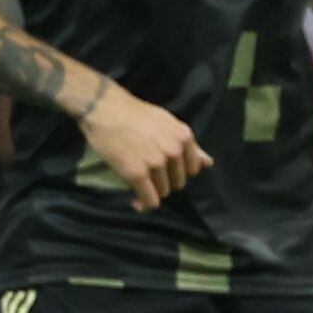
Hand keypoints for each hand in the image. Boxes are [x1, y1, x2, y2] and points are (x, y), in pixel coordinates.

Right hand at [82, 87, 209, 209]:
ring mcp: (156, 162)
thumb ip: (188, 144)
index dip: (177, 172)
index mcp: (184, 137)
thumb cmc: (134, 114)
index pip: (192, 169)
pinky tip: (136, 202)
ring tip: (139, 184)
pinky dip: (144, 204)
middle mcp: (174, 151)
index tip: (164, 170)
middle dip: (165, 182)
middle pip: (178, 182)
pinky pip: (150, 199)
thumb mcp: (167, 122)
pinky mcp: (137, 173)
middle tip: (148, 175)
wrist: (104, 108)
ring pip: (163, 192)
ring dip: (152, 192)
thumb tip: (209, 163)